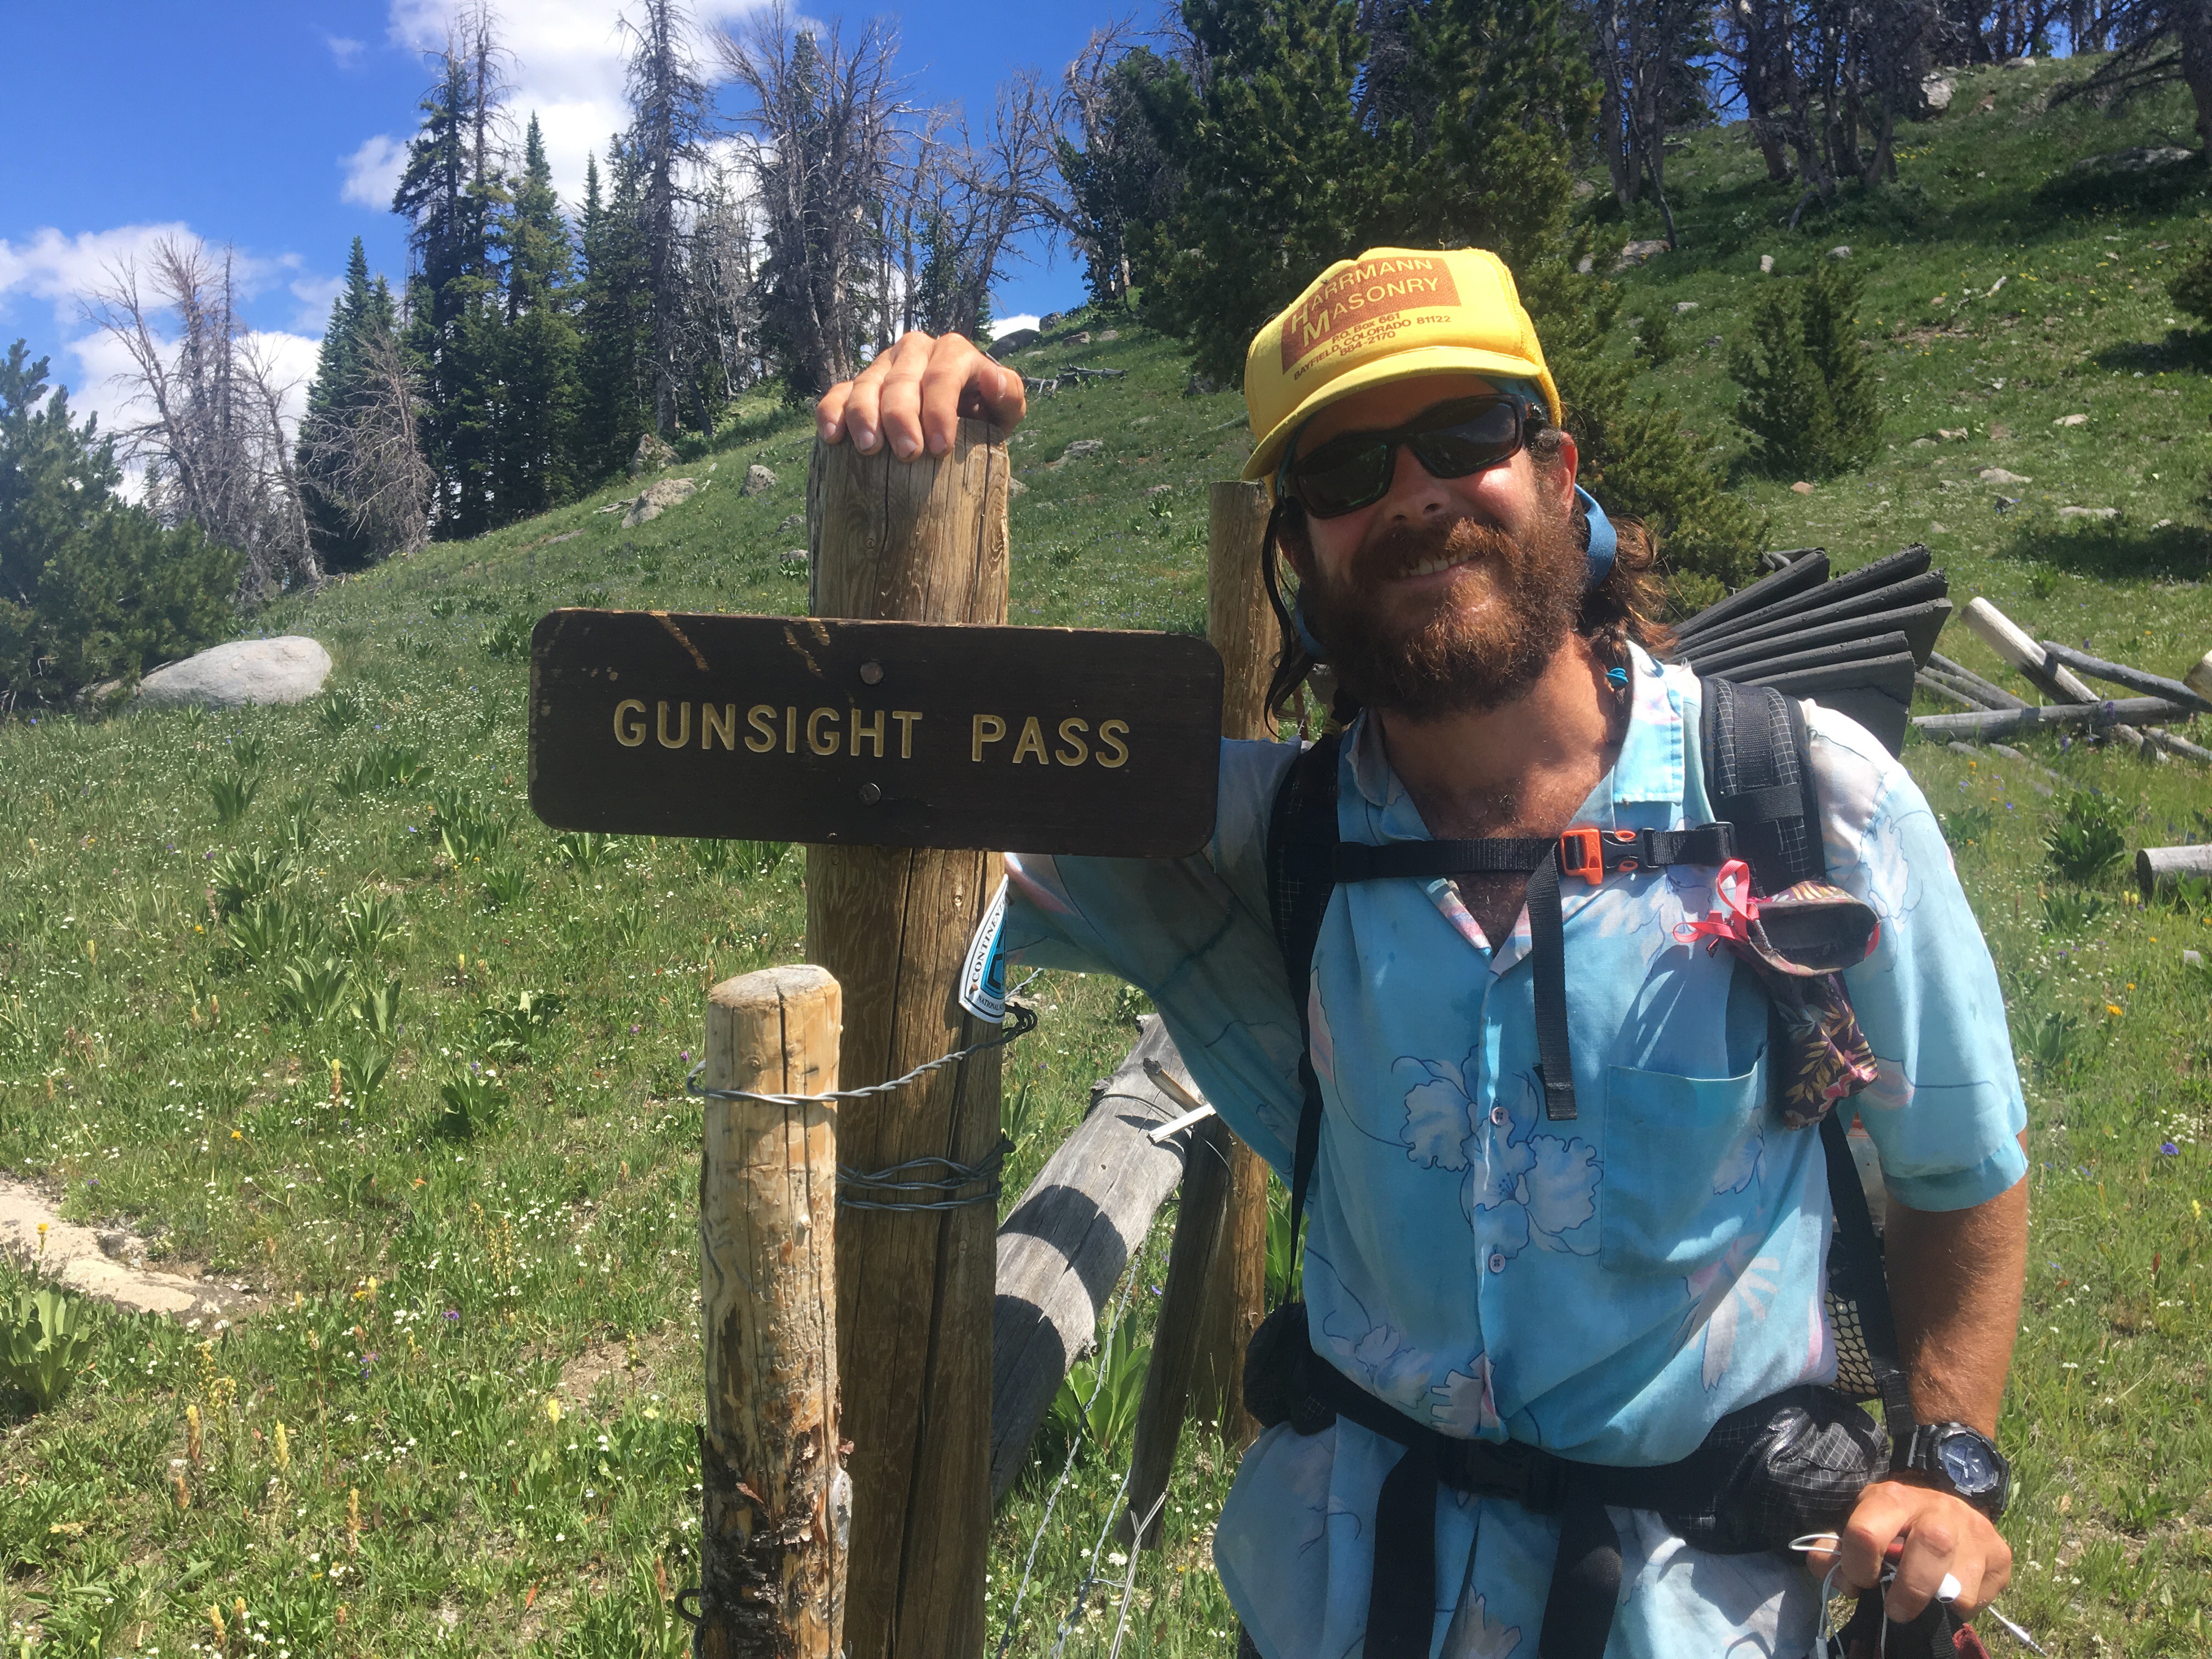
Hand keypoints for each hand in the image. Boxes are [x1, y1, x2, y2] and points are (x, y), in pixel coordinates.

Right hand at [815, 330, 1026, 459]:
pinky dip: (832, 412)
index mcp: (953, 352)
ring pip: (867, 384)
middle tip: (908, 454)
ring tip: (869, 449)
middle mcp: (915, 351)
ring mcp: (883, 366)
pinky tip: (832, 437)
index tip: (940, 448)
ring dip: (864, 415)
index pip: (943, 374)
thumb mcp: (1006, 412)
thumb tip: (992, 377)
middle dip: (903, 417)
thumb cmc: (984, 421)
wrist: (957, 428)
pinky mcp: (857, 385)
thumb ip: (1009, 395)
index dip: (940, 409)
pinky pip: (839, 393)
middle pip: (902, 380)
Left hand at [1806, 1477, 2011, 1620]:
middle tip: (1896, 1609)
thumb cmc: (1893, 1523)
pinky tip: (1949, 1589)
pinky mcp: (2001, 1554)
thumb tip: (1833, 1575)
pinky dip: (1963, 1607)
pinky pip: (1982, 1598)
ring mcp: (1975, 1530)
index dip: (1857, 1567)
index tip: (1861, 1580)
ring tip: (1926, 1596)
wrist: (1944, 1505)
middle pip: (1929, 1548)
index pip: (1866, 1533)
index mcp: (1893, 1498)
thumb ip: (1833, 1549)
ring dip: (1938, 1603)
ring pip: (1961, 1586)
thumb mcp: (1857, 1523)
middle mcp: (1939, 1509)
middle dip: (1909, 1591)